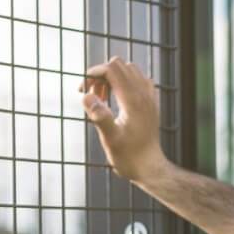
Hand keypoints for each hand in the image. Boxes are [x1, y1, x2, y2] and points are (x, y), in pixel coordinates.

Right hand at [79, 57, 170, 182]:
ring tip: (102, 99)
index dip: (93, 73)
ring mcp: (150, 97)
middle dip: (101, 74)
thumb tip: (86, 96)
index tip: (82, 90)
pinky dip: (125, 83)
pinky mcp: (151, 103)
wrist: (149, 168)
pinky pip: (139, 80)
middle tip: (93, 96)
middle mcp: (144, 94)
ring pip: (129, 70)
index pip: (111, 68)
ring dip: (112, 78)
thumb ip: (99, 116)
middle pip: (119, 65)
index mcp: (133, 100)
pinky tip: (117, 100)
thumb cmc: (129, 157)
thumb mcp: (110, 139)